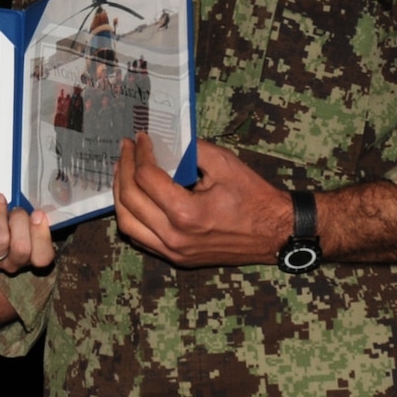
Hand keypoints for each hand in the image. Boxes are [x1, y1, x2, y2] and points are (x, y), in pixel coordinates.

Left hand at [0, 194, 54, 273]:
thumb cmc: (4, 221)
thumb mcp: (22, 218)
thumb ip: (31, 215)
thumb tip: (36, 204)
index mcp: (30, 256)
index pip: (43, 257)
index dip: (42, 236)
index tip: (38, 213)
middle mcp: (11, 263)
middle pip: (21, 248)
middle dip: (19, 220)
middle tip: (15, 207)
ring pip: (0, 240)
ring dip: (0, 214)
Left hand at [113, 135, 291, 267]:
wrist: (275, 232)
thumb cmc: (253, 197)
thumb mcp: (224, 163)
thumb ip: (189, 150)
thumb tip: (164, 142)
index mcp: (186, 213)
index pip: (146, 178)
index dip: (140, 154)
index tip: (141, 138)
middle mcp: (175, 237)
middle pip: (129, 201)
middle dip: (123, 169)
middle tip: (127, 150)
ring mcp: (174, 252)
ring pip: (128, 224)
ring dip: (121, 195)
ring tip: (124, 172)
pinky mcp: (177, 258)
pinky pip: (140, 238)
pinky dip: (131, 216)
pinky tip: (135, 197)